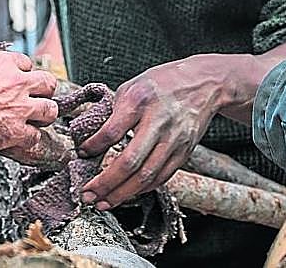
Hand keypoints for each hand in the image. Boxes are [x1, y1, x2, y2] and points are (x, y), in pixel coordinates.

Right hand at [0, 52, 58, 156]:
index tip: (18, 81)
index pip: (27, 63)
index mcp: (2, 63)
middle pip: (48, 83)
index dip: (23, 74)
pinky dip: (29, 138)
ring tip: (36, 119)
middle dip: (44, 91)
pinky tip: (20, 138)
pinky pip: (35, 136)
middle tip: (37, 98)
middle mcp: (16, 82)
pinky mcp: (15, 132)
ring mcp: (19, 108)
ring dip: (43, 115)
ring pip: (50, 110)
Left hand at [78, 56, 223, 209]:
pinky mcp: (184, 153)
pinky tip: (126, 193)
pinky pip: (161, 178)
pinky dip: (141, 190)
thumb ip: (114, 112)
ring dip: (122, 194)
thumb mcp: (133, 86)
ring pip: (146, 177)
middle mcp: (159, 122)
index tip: (81, 154)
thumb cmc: (163, 83)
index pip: (112, 131)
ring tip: (102, 202)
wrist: (205, 84)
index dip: (93, 147)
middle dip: (106, 183)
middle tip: (87, 195)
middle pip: (130, 162)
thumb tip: (93, 139)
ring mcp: (174, 140)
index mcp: (141, 101)